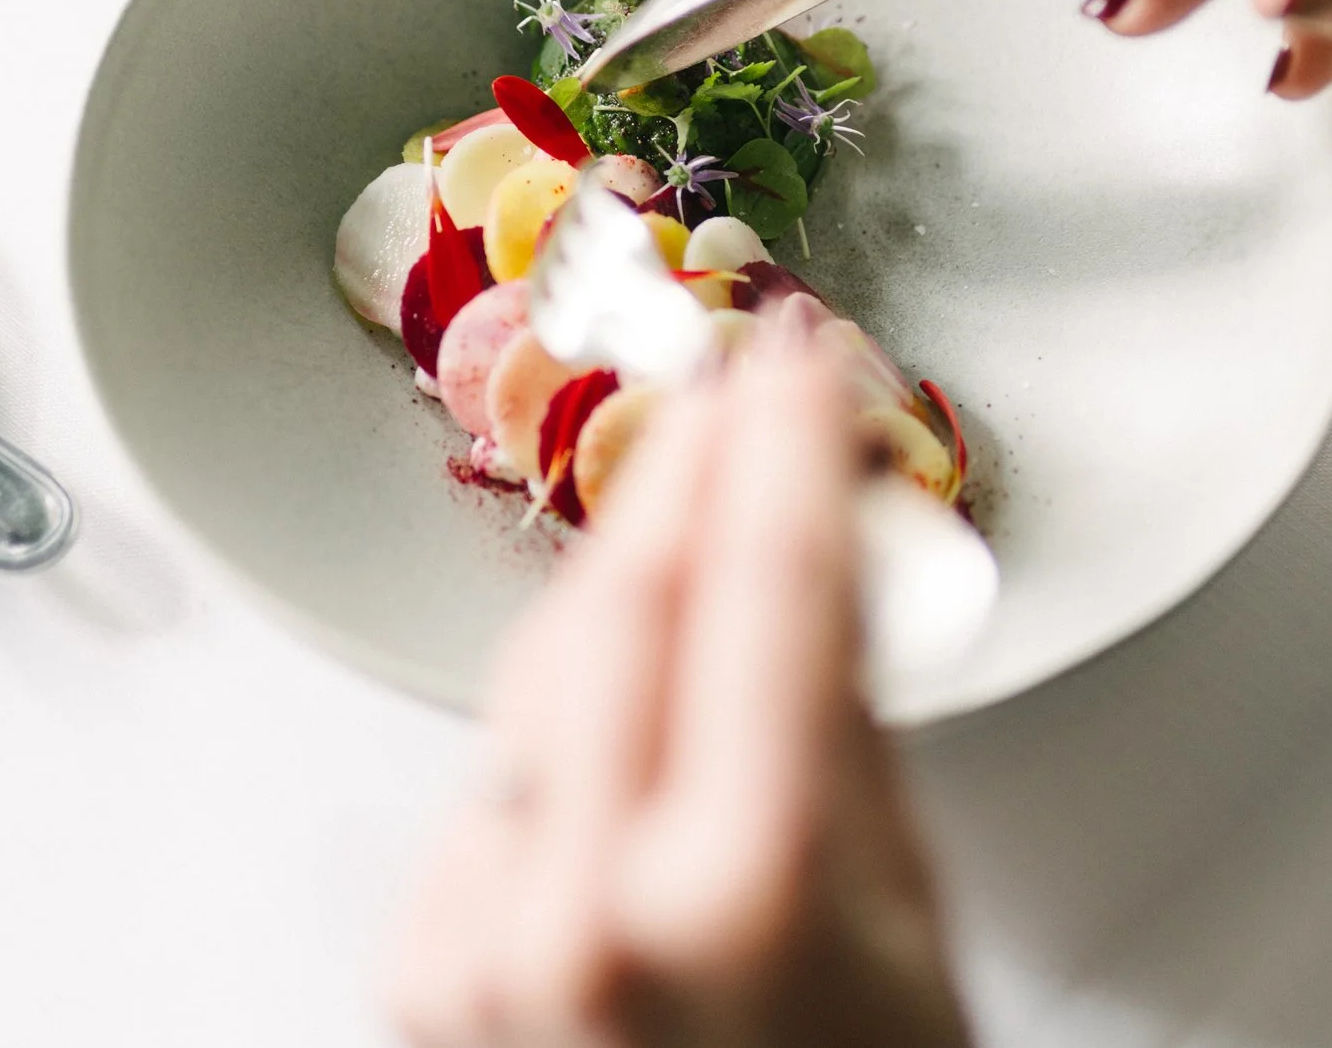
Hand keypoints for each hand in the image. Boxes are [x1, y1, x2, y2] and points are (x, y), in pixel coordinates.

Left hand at [384, 323, 971, 1047]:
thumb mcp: (904, 916)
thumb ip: (839, 723)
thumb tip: (811, 559)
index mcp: (736, 891)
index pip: (763, 590)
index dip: (786, 447)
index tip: (803, 364)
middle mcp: (579, 912)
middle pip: (619, 601)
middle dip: (684, 472)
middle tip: (741, 394)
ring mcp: (480, 944)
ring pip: (543, 675)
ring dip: (623, 577)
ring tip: (701, 513)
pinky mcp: (428, 966)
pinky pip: (498, 774)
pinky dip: (568, 710)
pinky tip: (630, 687)